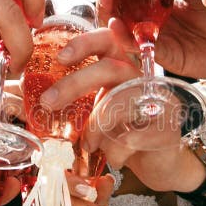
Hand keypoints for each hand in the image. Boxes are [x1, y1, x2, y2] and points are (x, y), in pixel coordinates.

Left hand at [36, 27, 204, 191]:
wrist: (158, 164)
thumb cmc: (122, 134)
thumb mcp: (97, 112)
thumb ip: (77, 100)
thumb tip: (37, 98)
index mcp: (124, 67)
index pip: (108, 40)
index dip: (84, 43)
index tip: (60, 57)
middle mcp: (143, 77)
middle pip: (110, 69)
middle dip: (74, 84)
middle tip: (48, 101)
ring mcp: (159, 100)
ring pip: (117, 106)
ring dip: (95, 130)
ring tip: (90, 145)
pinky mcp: (168, 126)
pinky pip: (130, 138)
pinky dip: (115, 151)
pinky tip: (116, 158)